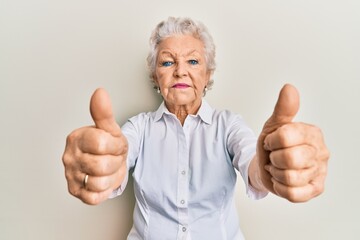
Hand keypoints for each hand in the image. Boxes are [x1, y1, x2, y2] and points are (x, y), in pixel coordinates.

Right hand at [62, 88, 127, 204]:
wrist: (107, 161)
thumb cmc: (108, 145)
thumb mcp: (110, 129)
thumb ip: (104, 113)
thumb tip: (100, 93)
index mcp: (76, 138)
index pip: (101, 144)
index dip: (116, 146)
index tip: (116, 144)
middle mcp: (69, 157)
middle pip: (102, 166)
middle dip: (115, 162)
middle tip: (113, 158)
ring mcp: (70, 175)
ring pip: (99, 183)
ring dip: (112, 177)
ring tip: (109, 168)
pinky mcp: (75, 191)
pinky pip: (94, 197)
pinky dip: (104, 190)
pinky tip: (103, 180)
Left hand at [256, 84, 329, 201]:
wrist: (267, 164)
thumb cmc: (273, 144)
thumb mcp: (274, 124)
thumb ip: (283, 109)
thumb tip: (289, 88)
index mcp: (312, 133)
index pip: (285, 136)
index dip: (271, 141)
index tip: (271, 142)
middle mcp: (321, 152)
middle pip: (289, 159)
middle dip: (274, 159)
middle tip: (275, 156)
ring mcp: (320, 172)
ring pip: (290, 178)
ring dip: (276, 173)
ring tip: (278, 168)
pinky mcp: (315, 189)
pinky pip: (293, 194)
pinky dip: (280, 187)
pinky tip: (281, 180)